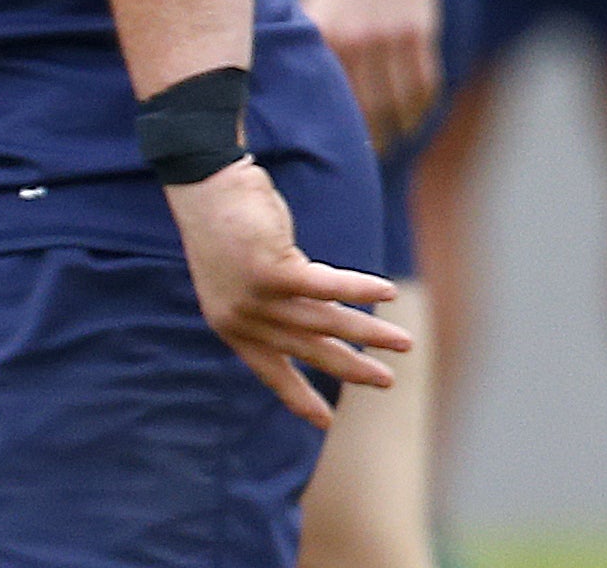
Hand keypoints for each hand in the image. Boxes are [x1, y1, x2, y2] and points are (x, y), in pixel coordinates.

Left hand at [163, 158, 411, 427]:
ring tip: (404, 343)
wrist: (202, 182)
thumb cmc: (225, 222)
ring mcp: (255, 296)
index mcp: (230, 324)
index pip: (269, 369)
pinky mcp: (272, 271)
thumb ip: (276, 301)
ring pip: (324, 321)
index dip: (298, 395)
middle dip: (350, 368)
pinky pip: (326, 286)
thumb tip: (322, 319)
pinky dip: (359, 289)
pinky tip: (388, 293)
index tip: (325, 423)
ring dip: (369, 332)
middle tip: (386, 381)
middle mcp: (240, 318)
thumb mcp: (243, 274)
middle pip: (307, 349)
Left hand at [297, 0, 440, 149]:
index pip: (332, 98)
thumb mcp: (313, 1)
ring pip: (400, 102)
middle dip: (370, 140)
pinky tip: (415, 117)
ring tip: (392, 143)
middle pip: (368, 109)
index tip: (336, 152)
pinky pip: (426, 83)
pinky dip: (422, 107)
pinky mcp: (421, 30)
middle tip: (367, 159)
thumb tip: (306, 90)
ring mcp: (393, 36)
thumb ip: (316, 43)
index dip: (338, 130)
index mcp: (324, 34)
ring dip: (399, 129)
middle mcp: (358, 39)